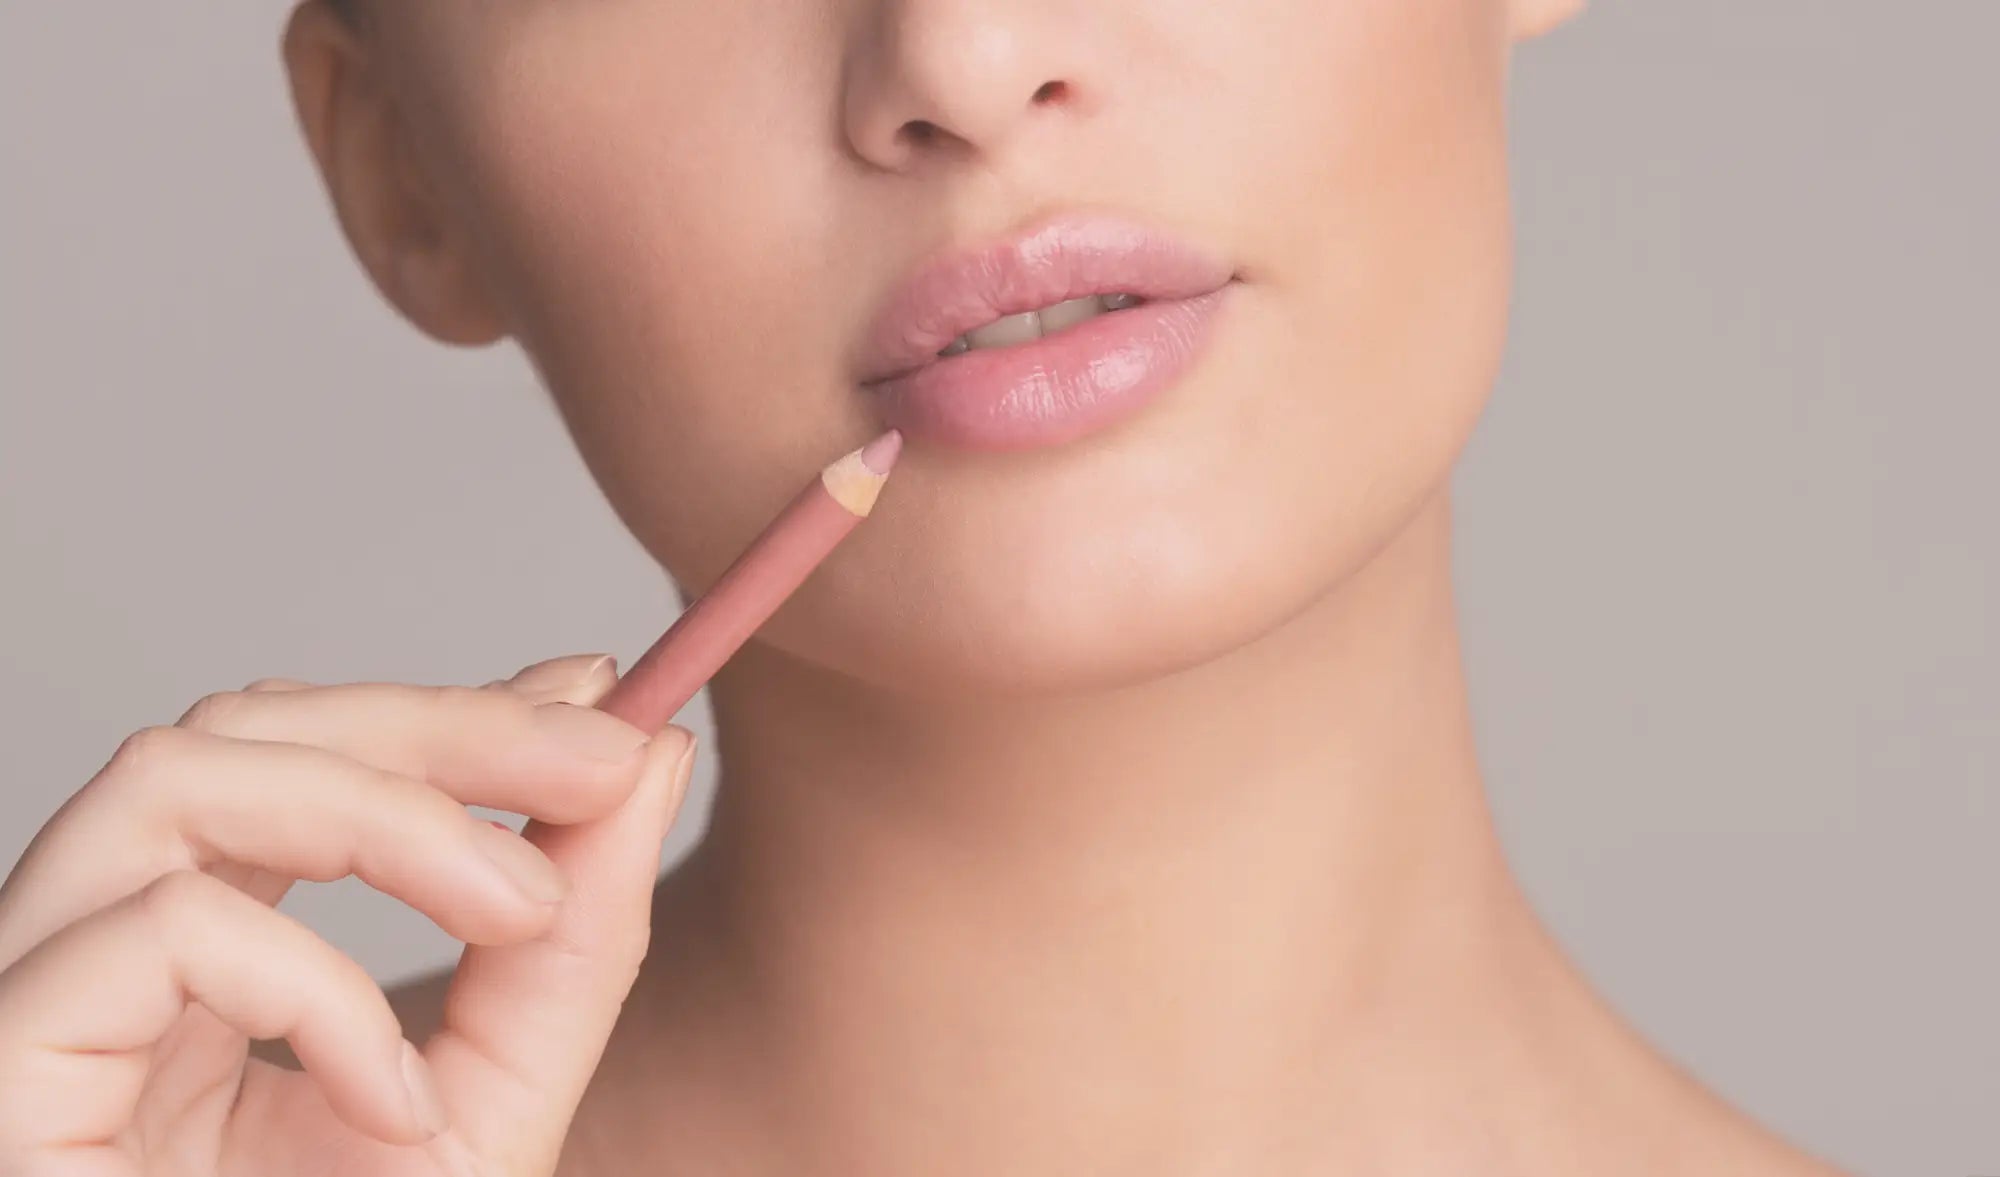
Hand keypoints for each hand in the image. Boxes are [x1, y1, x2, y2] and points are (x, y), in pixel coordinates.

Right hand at [0, 654, 697, 1176]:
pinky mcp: (2, 1074)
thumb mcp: (492, 1104)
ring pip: (170, 779)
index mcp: (202, 971)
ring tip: (513, 907)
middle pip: (237, 731)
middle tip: (596, 756)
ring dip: (380, 813)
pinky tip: (393, 1099)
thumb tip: (646, 754)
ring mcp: (32, 1012)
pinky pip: (151, 934)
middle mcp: (100, 967)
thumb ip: (568, 943)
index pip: (303, 757)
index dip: (452, 703)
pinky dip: (308, 987)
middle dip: (436, 724)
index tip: (602, 686)